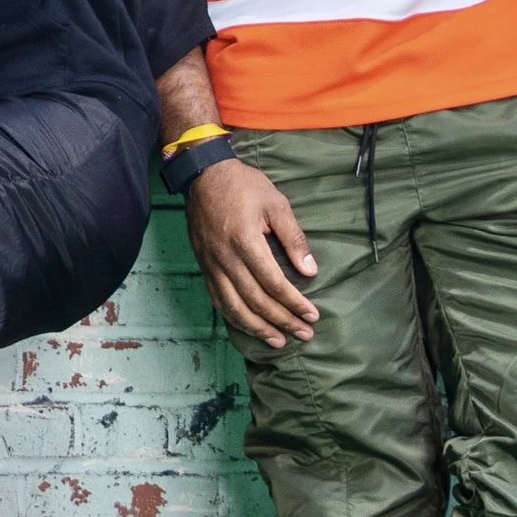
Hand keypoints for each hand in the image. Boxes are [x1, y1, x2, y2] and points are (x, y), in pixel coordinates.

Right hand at [185, 157, 321, 349]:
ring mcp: (211, 263)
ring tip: (278, 340)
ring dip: (257, 327)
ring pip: (233, 306)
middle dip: (282, 321)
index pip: (273, 283)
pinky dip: (233, 317)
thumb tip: (310, 271)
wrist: (203, 175)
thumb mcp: (276, 203)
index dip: (294, 303)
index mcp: (245, 240)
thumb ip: (293, 238)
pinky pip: (217, 298)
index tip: (312, 315)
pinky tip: (248, 326)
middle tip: (304, 334)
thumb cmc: (243, 185)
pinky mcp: (204, 265)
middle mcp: (225, 257)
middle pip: (255, 300)